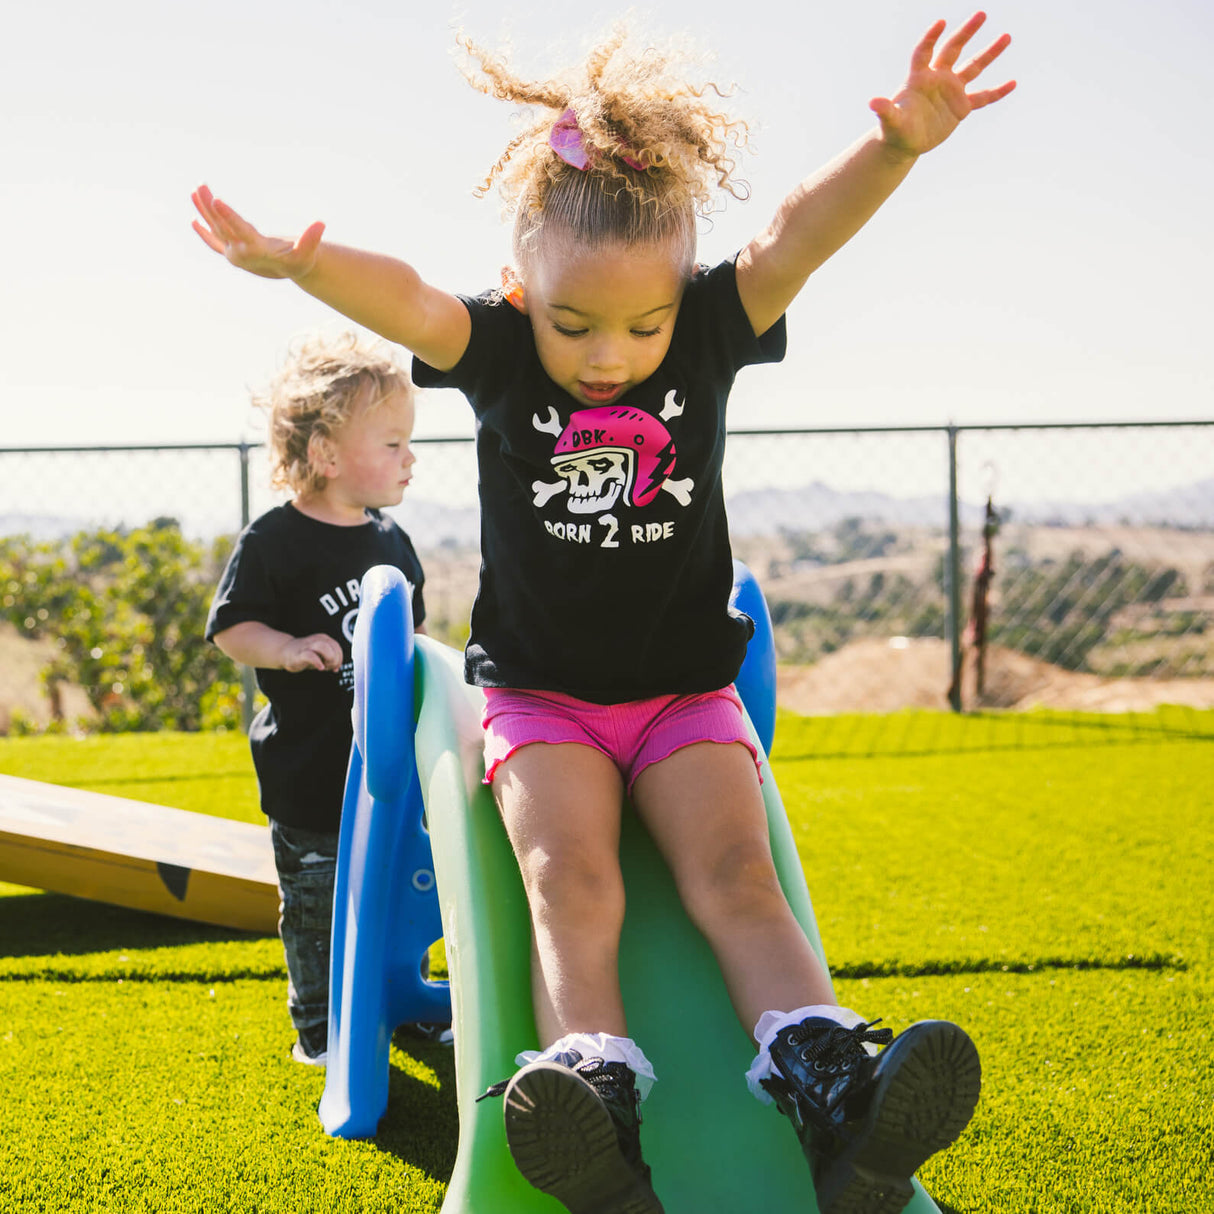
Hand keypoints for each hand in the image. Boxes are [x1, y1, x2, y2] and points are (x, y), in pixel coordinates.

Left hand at [191, 184, 324, 279]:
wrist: (292, 273)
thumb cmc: (300, 261)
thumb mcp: (307, 252)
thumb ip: (312, 239)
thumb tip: (321, 224)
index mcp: (256, 251)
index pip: (239, 230)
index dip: (228, 215)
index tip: (216, 200)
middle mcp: (241, 253)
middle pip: (222, 227)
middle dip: (210, 207)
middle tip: (201, 186)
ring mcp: (234, 254)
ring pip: (215, 230)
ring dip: (204, 211)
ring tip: (195, 191)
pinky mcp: (233, 253)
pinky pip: (215, 241)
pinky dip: (204, 232)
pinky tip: (194, 221)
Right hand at [279, 633, 343, 672]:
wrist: (285, 651)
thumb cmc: (304, 654)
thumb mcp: (320, 655)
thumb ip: (330, 658)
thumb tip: (337, 667)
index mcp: (323, 639)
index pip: (337, 646)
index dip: (339, 658)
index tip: (335, 667)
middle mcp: (316, 640)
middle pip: (333, 645)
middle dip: (335, 659)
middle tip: (329, 666)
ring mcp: (307, 646)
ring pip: (323, 647)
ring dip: (328, 658)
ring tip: (325, 666)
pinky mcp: (299, 654)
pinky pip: (310, 655)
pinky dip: (317, 662)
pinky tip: (319, 667)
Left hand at [870, 12, 1014, 157]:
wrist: (905, 142)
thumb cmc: (894, 130)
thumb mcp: (890, 121)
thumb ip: (885, 110)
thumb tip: (872, 102)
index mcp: (919, 78)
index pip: (924, 51)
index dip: (930, 38)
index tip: (940, 23)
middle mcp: (937, 78)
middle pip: (953, 49)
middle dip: (966, 32)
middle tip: (981, 14)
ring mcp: (951, 90)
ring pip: (973, 67)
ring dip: (989, 53)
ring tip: (1007, 37)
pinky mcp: (961, 107)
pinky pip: (983, 97)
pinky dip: (997, 92)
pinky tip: (1013, 83)